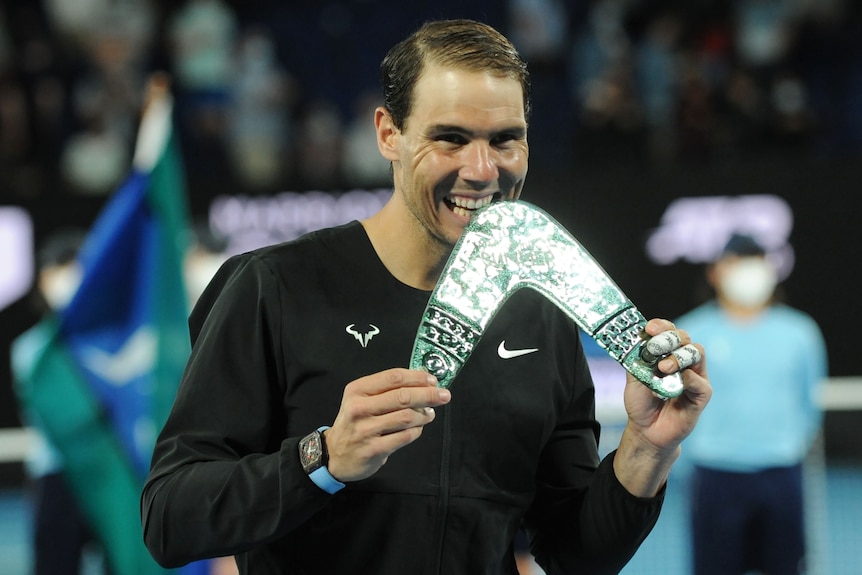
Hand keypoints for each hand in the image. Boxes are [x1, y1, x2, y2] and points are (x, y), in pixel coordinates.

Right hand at [324, 369, 450, 481]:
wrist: (335, 454)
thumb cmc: (355, 423)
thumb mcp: (362, 400)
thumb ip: (387, 390)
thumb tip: (422, 382)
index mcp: (358, 390)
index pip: (393, 377)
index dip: (417, 377)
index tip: (432, 380)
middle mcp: (360, 408)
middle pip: (403, 396)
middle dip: (429, 394)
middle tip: (444, 395)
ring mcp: (366, 429)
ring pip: (406, 417)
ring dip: (424, 414)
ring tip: (429, 414)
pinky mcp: (374, 449)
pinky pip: (405, 437)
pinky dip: (417, 431)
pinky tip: (418, 428)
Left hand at [625, 318, 710, 449]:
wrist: (646, 430)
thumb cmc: (641, 403)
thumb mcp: (633, 378)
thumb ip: (637, 360)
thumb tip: (637, 342)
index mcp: (666, 354)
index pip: (669, 331)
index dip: (662, 326)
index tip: (649, 329)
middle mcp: (683, 362)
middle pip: (685, 338)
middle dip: (669, 338)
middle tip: (655, 347)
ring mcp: (694, 377)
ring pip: (696, 353)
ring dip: (679, 357)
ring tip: (663, 368)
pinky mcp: (701, 395)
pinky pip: (701, 382)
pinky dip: (690, 378)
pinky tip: (679, 380)